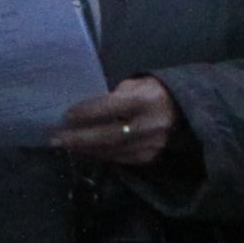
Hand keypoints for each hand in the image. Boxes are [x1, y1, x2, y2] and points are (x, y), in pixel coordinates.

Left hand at [53, 74, 182, 166]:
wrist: (187, 113)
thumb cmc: (156, 93)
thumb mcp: (139, 84)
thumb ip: (116, 95)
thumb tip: (90, 108)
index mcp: (145, 100)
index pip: (110, 107)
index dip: (87, 112)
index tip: (66, 115)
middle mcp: (148, 124)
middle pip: (107, 134)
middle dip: (79, 138)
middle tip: (56, 138)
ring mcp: (149, 144)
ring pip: (111, 150)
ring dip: (85, 148)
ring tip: (65, 145)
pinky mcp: (148, 158)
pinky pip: (119, 158)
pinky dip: (100, 154)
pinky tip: (85, 151)